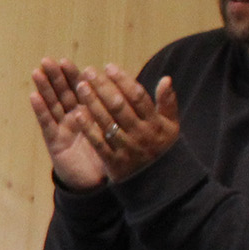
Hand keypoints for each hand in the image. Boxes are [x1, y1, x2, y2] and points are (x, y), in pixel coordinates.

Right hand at [29, 59, 107, 190]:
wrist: (96, 181)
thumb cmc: (107, 154)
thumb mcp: (117, 130)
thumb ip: (120, 112)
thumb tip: (131, 91)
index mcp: (89, 112)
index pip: (80, 89)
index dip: (72, 75)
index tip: (67, 60)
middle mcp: (73, 117)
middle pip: (63, 93)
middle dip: (55, 76)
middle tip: (48, 60)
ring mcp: (62, 128)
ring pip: (52, 104)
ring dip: (44, 88)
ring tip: (37, 71)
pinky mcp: (55, 141)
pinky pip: (47, 123)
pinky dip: (40, 109)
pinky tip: (33, 96)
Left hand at [74, 65, 178, 182]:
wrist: (159, 183)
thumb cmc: (162, 147)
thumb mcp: (171, 126)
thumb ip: (168, 103)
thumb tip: (166, 78)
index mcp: (155, 123)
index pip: (137, 97)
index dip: (122, 80)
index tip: (108, 67)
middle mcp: (141, 134)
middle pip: (119, 106)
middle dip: (103, 87)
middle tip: (88, 72)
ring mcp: (127, 148)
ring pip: (107, 122)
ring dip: (92, 102)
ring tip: (80, 86)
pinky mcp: (114, 162)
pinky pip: (99, 142)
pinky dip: (88, 127)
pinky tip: (77, 113)